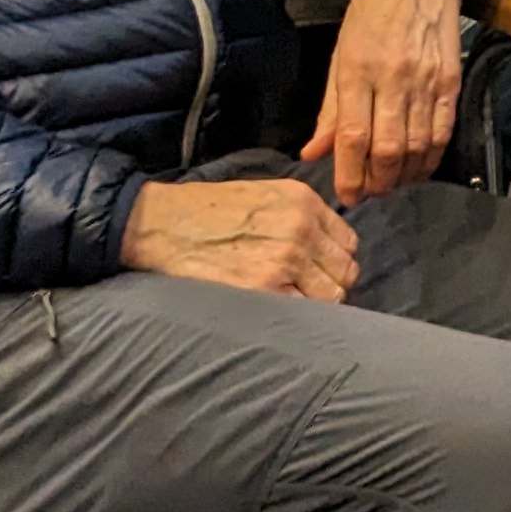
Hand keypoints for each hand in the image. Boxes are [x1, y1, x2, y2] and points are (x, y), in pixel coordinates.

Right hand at [119, 176, 360, 298]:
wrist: (163, 223)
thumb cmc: (208, 210)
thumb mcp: (266, 195)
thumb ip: (301, 216)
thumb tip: (326, 249)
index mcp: (304, 201)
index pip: (348, 243)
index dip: (335, 260)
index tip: (319, 270)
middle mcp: (301, 228)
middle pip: (345, 271)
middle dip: (330, 283)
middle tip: (305, 291)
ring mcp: (285, 259)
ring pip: (331, 296)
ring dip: (315, 303)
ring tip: (290, 302)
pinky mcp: (264, 288)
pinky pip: (304, 312)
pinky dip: (296, 316)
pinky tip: (277, 310)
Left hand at [305, 0, 465, 202]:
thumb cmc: (371, 13)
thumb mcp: (339, 54)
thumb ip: (329, 110)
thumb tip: (314, 153)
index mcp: (358, 70)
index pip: (354, 136)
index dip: (349, 174)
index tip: (346, 196)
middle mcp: (394, 78)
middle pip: (389, 149)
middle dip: (378, 182)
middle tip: (369, 192)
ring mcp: (427, 81)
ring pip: (418, 147)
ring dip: (403, 176)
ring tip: (390, 182)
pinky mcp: (451, 82)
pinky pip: (442, 133)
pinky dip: (430, 159)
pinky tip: (417, 167)